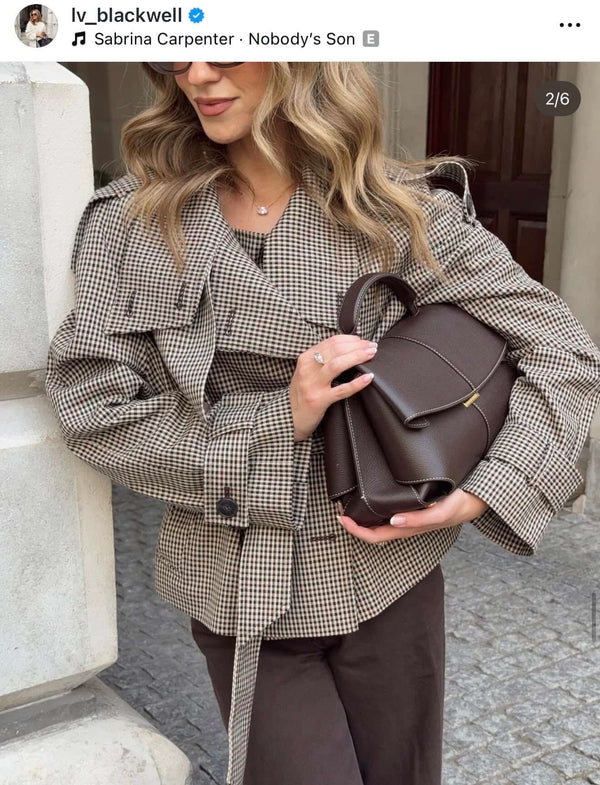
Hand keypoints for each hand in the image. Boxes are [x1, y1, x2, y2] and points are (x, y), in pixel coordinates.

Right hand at [290, 334, 378, 441]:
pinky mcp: (319, 400)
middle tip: (372, 346)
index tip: (363, 341)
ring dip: (357, 357)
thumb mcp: (307, 372)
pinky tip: (368, 377)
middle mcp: (308, 369)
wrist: (290, 418)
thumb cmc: (302, 393)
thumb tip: (346, 348)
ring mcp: (313, 385)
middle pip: (336, 350)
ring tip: (371, 354)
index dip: (351, 339)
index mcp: (306, 359)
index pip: (331, 342)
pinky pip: (341, 390)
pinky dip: (357, 383)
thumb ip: (321, 360)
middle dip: (357, 346)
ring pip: (338, 365)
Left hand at [337, 488, 488, 543]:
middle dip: (353, 523)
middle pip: (373, 531)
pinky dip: (373, 508)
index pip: (375, 536)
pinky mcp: (412, 509)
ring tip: (349, 501)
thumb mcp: (440, 511)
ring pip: (379, 523)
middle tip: (338, 507)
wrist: (477, 499)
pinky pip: (388, 513)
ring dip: (362, 516)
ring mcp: (408, 518)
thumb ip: (418, 519)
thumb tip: (393, 521)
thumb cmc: (459, 506)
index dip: (355, 531)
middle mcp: (405, 525)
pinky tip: (370, 497)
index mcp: (408, 529)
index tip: (341, 517)